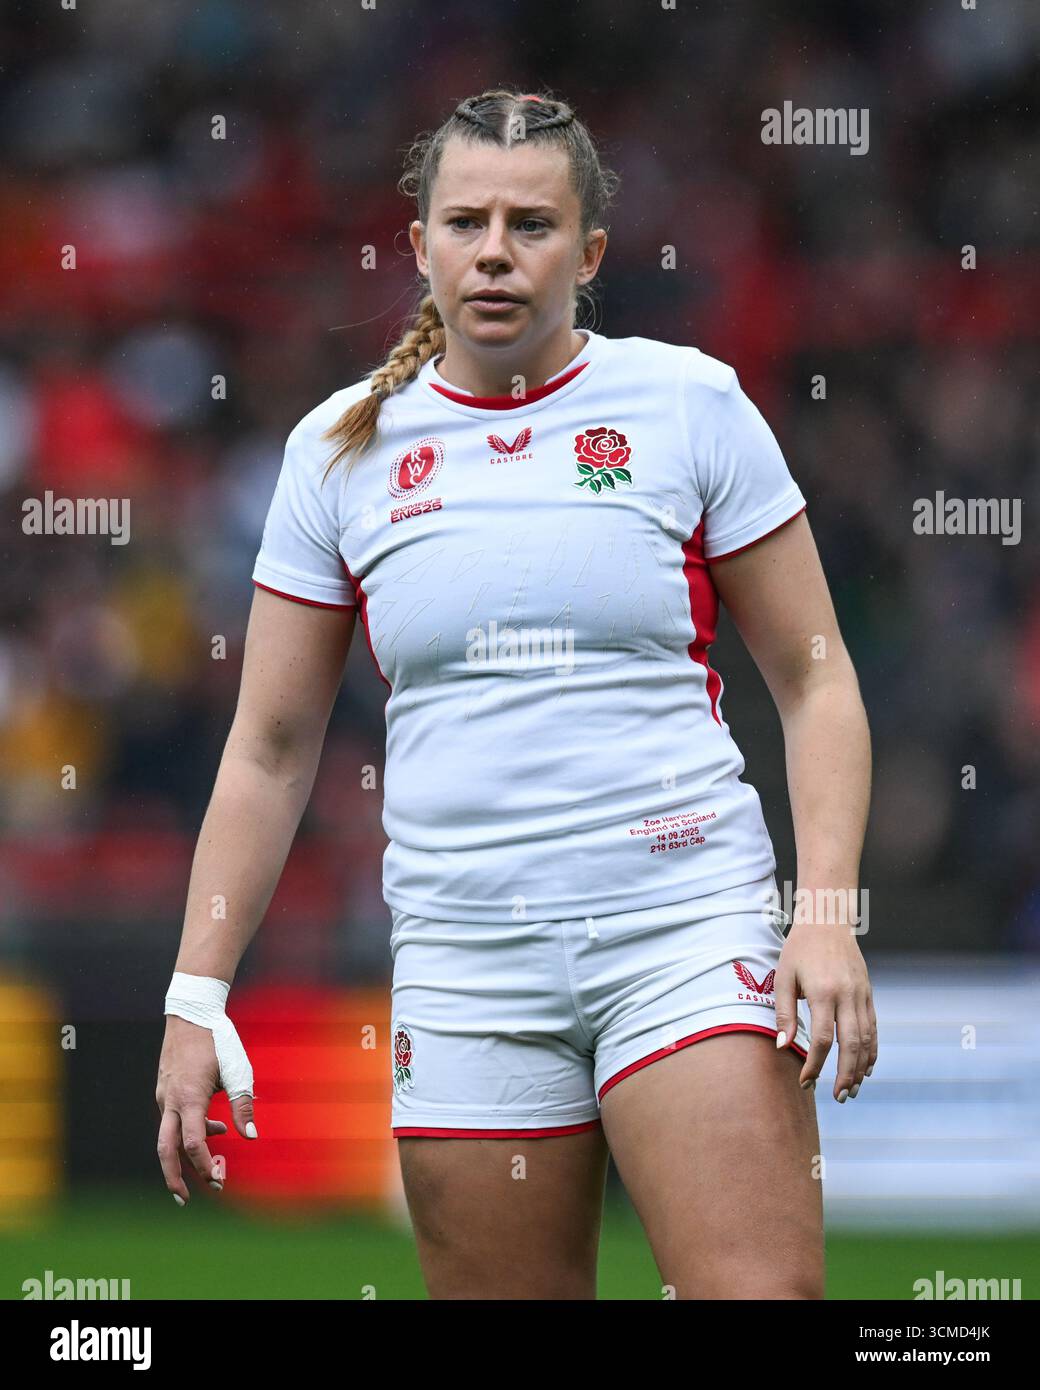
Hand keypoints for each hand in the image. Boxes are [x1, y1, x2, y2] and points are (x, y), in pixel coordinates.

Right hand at [156, 1014, 256, 1204]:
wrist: (192, 1012)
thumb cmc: (218, 1040)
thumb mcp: (238, 1071)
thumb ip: (243, 1105)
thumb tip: (250, 1137)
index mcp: (189, 1098)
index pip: (192, 1144)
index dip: (203, 1166)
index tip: (218, 1178)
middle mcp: (170, 1101)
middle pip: (165, 1150)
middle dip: (174, 1178)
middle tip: (186, 1199)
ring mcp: (164, 1096)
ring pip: (168, 1136)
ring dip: (187, 1155)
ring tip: (214, 1164)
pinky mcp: (165, 1090)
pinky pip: (173, 1120)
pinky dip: (190, 1132)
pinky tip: (215, 1128)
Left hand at [773, 906, 876, 1101]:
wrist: (828, 921)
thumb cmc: (799, 949)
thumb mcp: (784, 976)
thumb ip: (784, 1012)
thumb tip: (783, 1047)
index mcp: (823, 992)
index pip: (822, 1039)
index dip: (815, 1065)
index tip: (805, 1082)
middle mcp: (847, 996)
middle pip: (850, 1044)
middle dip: (845, 1075)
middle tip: (838, 1097)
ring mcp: (862, 995)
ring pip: (866, 1039)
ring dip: (861, 1068)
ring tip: (852, 1090)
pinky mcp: (869, 994)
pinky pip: (873, 1028)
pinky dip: (872, 1050)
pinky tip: (865, 1068)